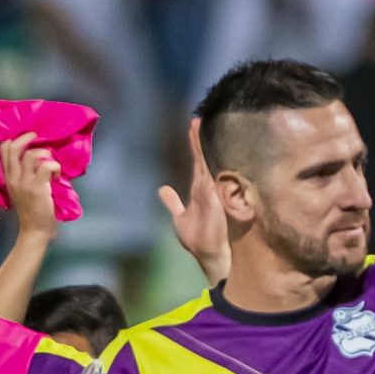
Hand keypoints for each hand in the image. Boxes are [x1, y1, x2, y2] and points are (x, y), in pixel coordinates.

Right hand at [0, 131, 59, 240]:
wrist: (34, 230)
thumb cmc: (30, 209)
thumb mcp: (19, 189)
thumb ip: (21, 174)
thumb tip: (33, 157)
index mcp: (8, 176)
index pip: (3, 149)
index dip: (15, 140)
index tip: (27, 140)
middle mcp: (13, 177)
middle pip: (13, 147)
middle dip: (26, 137)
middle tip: (37, 137)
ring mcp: (24, 182)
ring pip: (30, 154)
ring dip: (44, 154)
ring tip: (50, 163)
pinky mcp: (37, 188)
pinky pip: (46, 166)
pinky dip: (54, 166)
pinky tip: (56, 175)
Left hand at [159, 119, 230, 283]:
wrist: (209, 253)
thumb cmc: (197, 238)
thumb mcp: (180, 217)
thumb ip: (173, 202)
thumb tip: (162, 189)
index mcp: (199, 191)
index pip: (197, 165)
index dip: (195, 148)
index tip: (193, 131)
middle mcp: (206, 187)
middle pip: (201, 158)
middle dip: (198, 140)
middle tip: (196, 119)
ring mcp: (211, 190)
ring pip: (204, 161)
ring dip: (200, 143)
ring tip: (197, 123)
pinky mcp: (212, 195)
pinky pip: (206, 172)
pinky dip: (203, 158)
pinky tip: (202, 146)